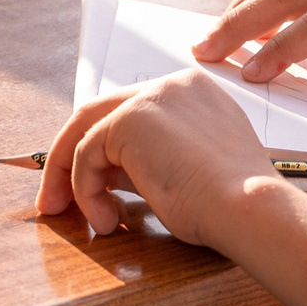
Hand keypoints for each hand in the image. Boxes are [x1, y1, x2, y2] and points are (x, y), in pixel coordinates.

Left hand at [36, 69, 277, 244]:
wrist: (251, 210)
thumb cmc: (233, 206)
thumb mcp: (186, 173)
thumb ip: (147, 162)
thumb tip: (104, 175)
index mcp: (195, 94)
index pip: (131, 113)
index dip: (104, 150)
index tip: (90, 187)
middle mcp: (173, 85)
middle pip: (100, 114)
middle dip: (69, 160)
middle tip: (56, 201)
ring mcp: (152, 97)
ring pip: (87, 134)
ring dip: (72, 180)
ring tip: (81, 218)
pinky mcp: (131, 118)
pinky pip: (86, 155)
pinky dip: (86, 191)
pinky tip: (107, 220)